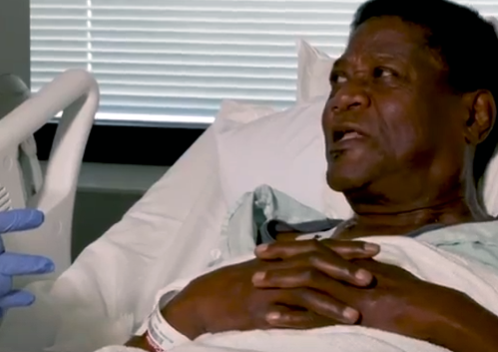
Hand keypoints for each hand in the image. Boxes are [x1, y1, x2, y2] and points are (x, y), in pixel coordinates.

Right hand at [163, 239, 378, 336]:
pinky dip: (310, 316)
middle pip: (315, 260)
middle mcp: (276, 268)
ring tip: (358, 313)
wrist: (199, 300)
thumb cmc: (227, 287)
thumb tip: (311, 264)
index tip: (374, 248)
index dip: (346, 247)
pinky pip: (288, 310)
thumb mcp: (258, 272)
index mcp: (278, 258)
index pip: (317, 246)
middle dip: (346, 267)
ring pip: (305, 286)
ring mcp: (268, 287)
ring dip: (333, 300)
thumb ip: (285, 268)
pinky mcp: (260, 308)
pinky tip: (328, 326)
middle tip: (374, 273)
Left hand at [255, 256, 439, 332]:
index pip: (314, 247)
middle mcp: (345, 270)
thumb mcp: (378, 269)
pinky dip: (292, 317)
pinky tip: (272, 319)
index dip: (289, 246)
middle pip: (304, 258)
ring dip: (278, 281)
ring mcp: (346, 291)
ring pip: (306, 282)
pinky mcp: (349, 313)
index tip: (267, 245)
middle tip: (254, 256)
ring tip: (255, 282)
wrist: (429, 307)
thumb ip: (354, 264)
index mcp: (349, 260)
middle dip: (277, 257)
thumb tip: (338, 258)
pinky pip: (316, 316)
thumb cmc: (408, 289)